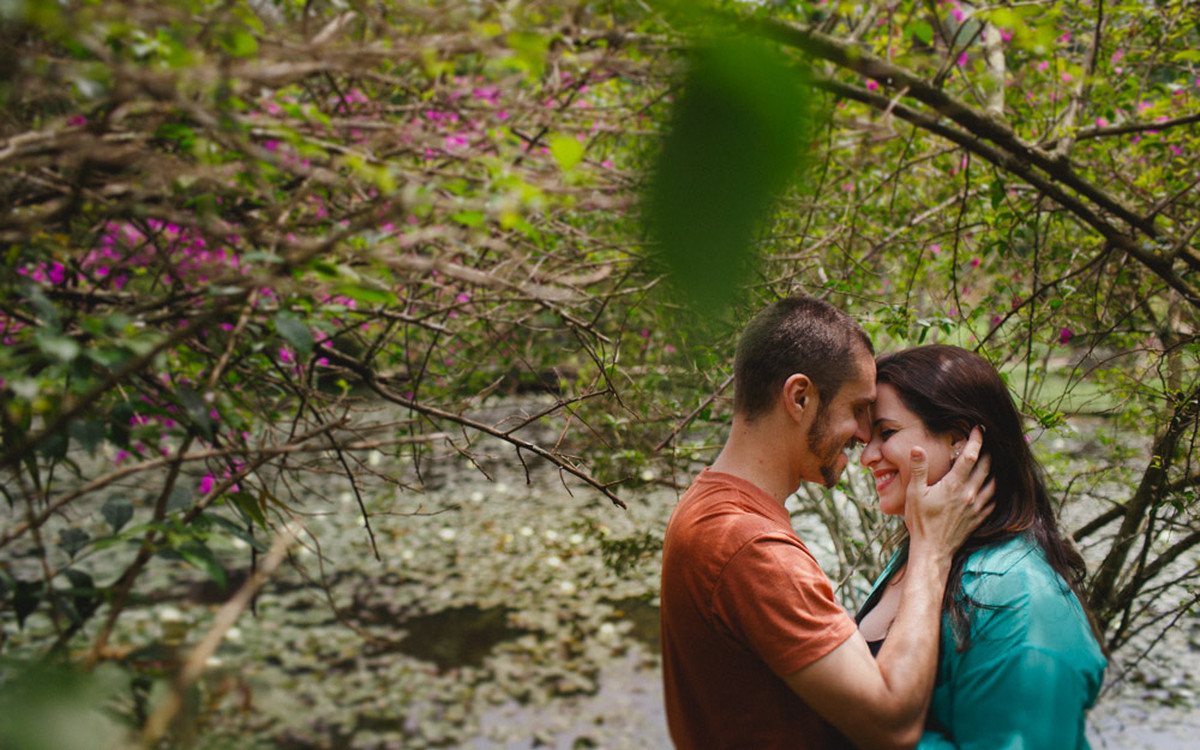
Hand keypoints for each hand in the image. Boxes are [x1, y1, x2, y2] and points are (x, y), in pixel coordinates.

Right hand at [904, 426, 993, 562]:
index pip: (970, 456)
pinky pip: (994, 499)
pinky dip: (995, 489)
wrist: (933, 550)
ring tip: (992, 460)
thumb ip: (918, 469)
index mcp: (954, 485)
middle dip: (988, 451)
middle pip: (987, 467)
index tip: (978, 429)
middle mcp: (970, 494)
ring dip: (994, 469)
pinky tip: (991, 486)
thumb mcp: (914, 493)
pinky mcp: (979, 518)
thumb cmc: (920, 522)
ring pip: (994, 482)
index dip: (976, 440)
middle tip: (987, 441)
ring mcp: (977, 507)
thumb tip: (917, 448)